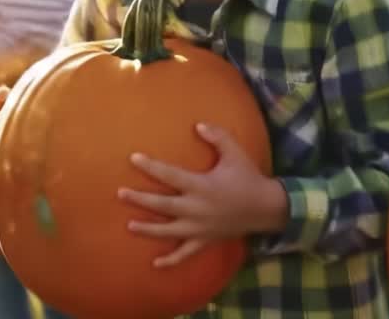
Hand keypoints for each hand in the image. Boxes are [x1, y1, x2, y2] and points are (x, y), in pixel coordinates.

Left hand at [119, 123, 285, 267]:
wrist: (268, 208)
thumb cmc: (248, 177)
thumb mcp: (236, 153)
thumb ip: (218, 137)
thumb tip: (198, 125)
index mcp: (202, 186)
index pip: (171, 175)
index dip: (151, 167)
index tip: (134, 158)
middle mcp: (198, 209)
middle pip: (163, 205)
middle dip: (141, 200)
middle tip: (120, 193)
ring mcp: (201, 228)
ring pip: (170, 231)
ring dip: (149, 229)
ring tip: (129, 225)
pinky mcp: (206, 240)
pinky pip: (187, 253)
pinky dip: (172, 260)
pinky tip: (155, 264)